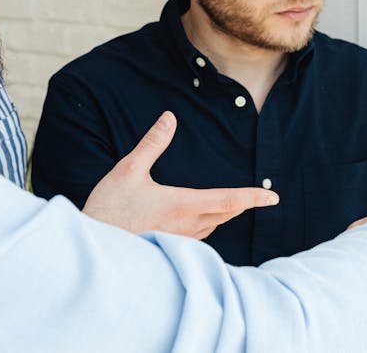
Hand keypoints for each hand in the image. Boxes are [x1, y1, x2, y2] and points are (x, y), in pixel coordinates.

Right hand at [82, 111, 279, 236]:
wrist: (93, 247)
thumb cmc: (109, 209)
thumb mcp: (129, 170)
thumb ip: (152, 143)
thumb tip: (169, 118)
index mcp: (183, 205)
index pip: (228, 200)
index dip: (253, 197)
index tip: (273, 197)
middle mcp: (187, 226)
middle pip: (226, 214)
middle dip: (243, 204)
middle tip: (259, 197)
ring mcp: (179, 240)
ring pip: (214, 226)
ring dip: (226, 215)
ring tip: (234, 205)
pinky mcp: (169, 248)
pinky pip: (198, 237)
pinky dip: (209, 225)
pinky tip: (202, 221)